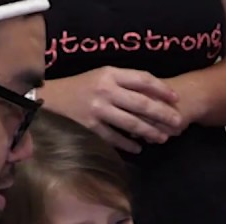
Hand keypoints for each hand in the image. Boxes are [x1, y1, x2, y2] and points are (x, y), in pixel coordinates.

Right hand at [40, 67, 183, 152]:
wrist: (48, 99)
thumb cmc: (80, 88)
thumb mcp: (100, 76)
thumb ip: (123, 82)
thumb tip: (152, 95)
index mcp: (110, 74)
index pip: (143, 80)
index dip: (162, 89)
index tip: (175, 98)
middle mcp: (105, 90)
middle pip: (142, 103)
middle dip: (163, 114)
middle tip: (177, 122)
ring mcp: (98, 110)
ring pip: (132, 123)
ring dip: (150, 131)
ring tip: (162, 137)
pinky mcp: (90, 127)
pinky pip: (115, 138)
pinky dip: (129, 144)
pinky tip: (139, 148)